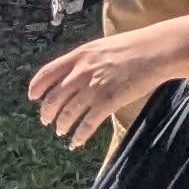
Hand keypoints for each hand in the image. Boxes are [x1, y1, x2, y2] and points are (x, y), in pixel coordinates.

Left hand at [29, 30, 168, 146]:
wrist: (156, 51)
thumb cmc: (132, 46)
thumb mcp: (101, 47)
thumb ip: (84, 60)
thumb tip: (71, 74)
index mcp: (79, 56)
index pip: (47, 73)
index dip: (36, 87)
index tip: (32, 97)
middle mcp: (82, 72)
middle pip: (54, 98)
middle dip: (47, 112)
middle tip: (47, 121)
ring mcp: (95, 88)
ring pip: (69, 113)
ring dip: (62, 125)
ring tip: (62, 132)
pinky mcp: (108, 102)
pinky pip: (87, 124)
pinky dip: (79, 135)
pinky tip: (76, 142)